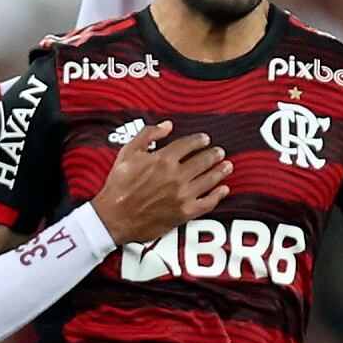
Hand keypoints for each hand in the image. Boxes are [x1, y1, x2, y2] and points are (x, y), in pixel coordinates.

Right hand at [91, 121, 232, 243]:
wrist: (114, 217)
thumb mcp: (128, 153)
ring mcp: (182, 195)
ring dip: (220, 171)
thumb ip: (148, 135)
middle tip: (220, 152)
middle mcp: (176, 176)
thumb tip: (167, 125)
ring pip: (209, 180)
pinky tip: (224, 190)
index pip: (189, 144)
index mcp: (163, 159)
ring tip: (227, 166)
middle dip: (214, 155)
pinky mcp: (184, 213)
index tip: (205, 139)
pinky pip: (207, 203)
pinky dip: (218, 195)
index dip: (200, 140)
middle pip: (203, 161)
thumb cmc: (118, 185)